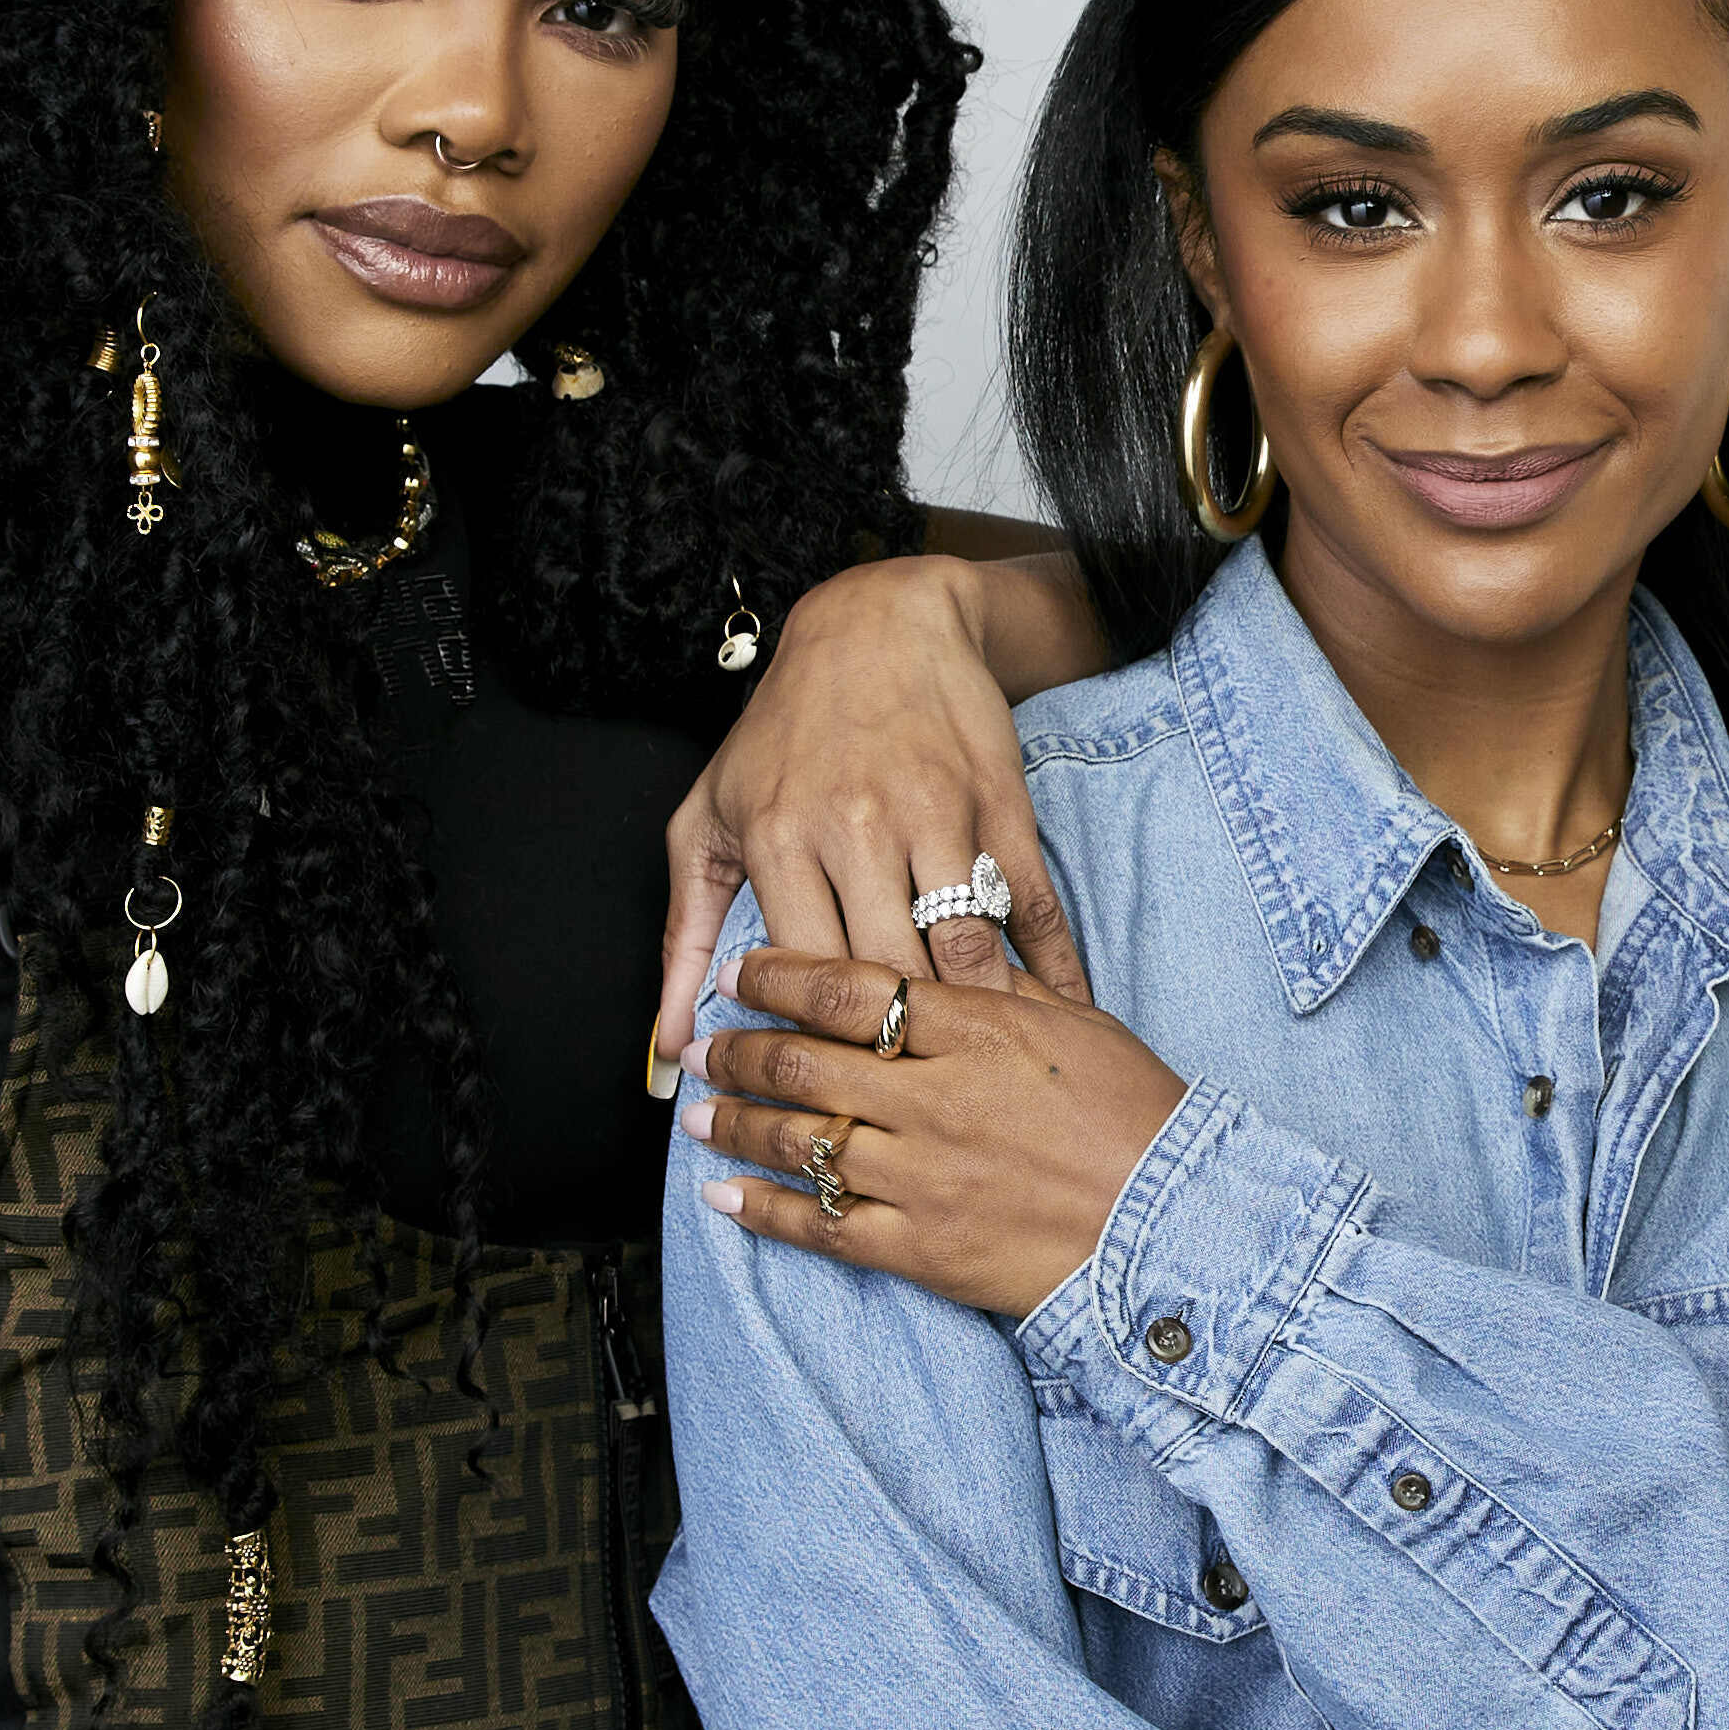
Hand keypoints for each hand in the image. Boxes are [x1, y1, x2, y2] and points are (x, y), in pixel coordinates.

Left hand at [652, 557, 1086, 1081]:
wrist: (879, 624)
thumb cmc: (782, 734)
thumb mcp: (708, 821)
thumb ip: (686, 935)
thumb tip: (672, 1045)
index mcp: (780, 840)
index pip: (806, 982)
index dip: (825, 1052)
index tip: (838, 1098)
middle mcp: (858, 829)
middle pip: (889, 979)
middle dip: (904, 1053)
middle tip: (914, 1105)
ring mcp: (938, 816)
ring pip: (965, 951)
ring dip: (977, 1023)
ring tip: (978, 1076)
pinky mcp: (1001, 805)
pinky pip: (1032, 907)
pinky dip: (1050, 971)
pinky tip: (1056, 1014)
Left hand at [686, 947, 1191, 1322]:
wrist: (1178, 1224)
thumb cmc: (1140, 1116)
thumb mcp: (1079, 1028)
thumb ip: (1001, 990)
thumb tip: (946, 950)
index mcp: (975, 1031)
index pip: (850, 990)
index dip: (781, 976)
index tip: (741, 972)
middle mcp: (935, 1098)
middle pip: (805, 1062)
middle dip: (739, 1050)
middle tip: (702, 1044)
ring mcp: (923, 1176)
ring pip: (800, 1140)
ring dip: (735, 1124)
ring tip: (696, 1112)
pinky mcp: (922, 1247)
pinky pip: (822, 1226)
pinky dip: (764, 1210)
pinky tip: (724, 1196)